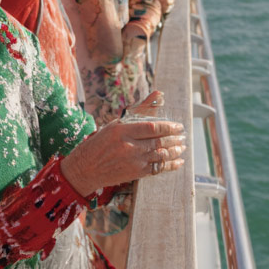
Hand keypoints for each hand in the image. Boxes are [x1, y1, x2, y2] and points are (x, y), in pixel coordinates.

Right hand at [60, 91, 185, 194]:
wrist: (85, 169)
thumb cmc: (101, 142)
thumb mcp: (116, 124)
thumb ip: (141, 110)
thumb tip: (160, 94)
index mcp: (122, 130)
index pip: (152, 127)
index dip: (169, 127)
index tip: (179, 126)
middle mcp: (128, 146)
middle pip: (158, 141)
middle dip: (174, 139)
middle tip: (183, 137)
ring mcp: (133, 161)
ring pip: (160, 155)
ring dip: (175, 151)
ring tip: (182, 147)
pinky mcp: (135, 174)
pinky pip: (157, 169)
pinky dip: (170, 165)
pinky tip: (178, 162)